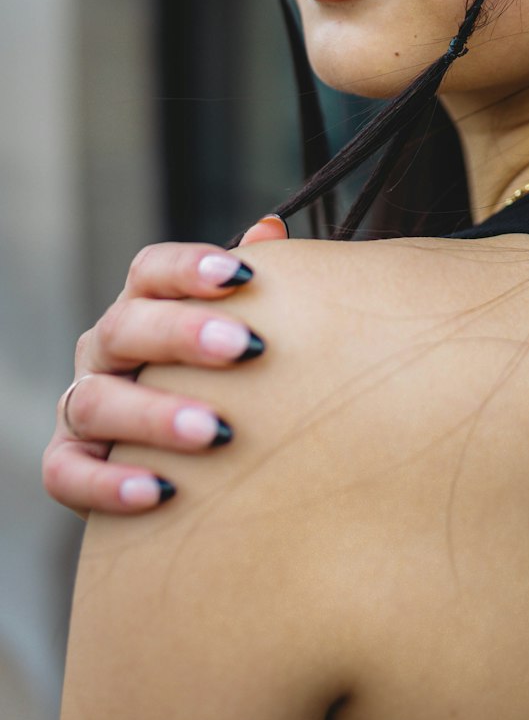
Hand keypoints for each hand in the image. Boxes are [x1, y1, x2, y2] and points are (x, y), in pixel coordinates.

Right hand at [41, 216, 288, 520]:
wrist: (187, 458)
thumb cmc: (222, 376)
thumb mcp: (237, 327)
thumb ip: (252, 283)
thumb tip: (271, 228)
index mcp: (143, 306)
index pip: (151, 270)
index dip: (190, 268)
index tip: (242, 275)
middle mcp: (104, 349)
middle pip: (126, 328)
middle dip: (183, 335)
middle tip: (245, 348)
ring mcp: (79, 406)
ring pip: (97, 402)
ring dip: (155, 415)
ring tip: (217, 431)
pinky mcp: (65, 464)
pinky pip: (68, 474)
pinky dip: (109, 484)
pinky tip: (161, 492)